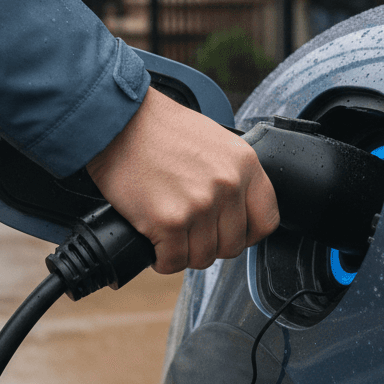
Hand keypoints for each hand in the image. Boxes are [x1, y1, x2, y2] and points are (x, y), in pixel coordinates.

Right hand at [85, 87, 279, 273]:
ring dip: (182, 252)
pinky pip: (172, 261)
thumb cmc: (158, 128)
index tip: (225, 232)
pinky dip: (161, 259)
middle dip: (207, 244)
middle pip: (231, 245)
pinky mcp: (168, 221)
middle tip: (187, 231)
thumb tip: (233, 212)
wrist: (118, 122)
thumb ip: (231, 175)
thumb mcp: (214, 141)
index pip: (265, 221)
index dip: (244, 234)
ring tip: (167, 234)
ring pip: (201, 258)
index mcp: (244, 164)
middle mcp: (227, 186)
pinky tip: (153, 242)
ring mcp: (199, 206)